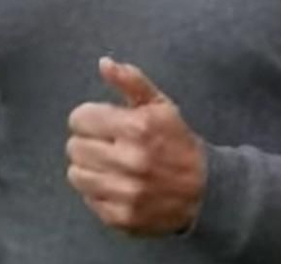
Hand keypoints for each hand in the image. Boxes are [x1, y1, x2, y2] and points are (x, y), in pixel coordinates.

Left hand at [65, 57, 205, 235]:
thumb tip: (104, 63)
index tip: (101, 123)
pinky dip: (98, 191)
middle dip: (87, 142)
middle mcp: (130, 162)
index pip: (79, 118)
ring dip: (88, 167)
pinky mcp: (122, 217)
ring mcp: (126, 193)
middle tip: (106, 145)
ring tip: (108, 165)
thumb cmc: (177, 142)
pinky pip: (88, 199)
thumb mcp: (160, 106)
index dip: (89, 118)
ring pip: (75, 174)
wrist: (206, 191)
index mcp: (137, 129)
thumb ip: (131, 81)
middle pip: (74, 147)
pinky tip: (116, 185)